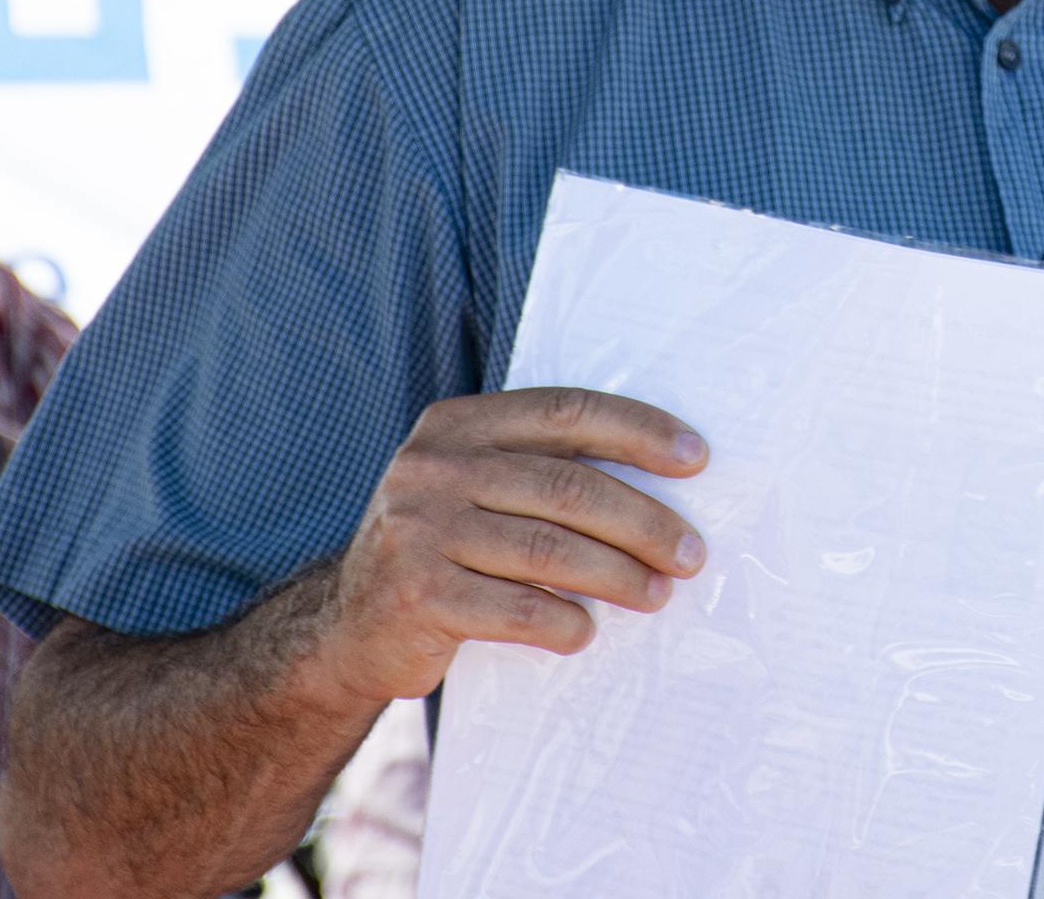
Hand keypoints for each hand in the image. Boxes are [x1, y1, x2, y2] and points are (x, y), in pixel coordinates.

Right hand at [321, 388, 709, 704]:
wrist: (348, 626)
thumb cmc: (443, 549)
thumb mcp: (474, 487)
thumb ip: (541, 469)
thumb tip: (664, 480)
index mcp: (456, 425)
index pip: (565, 412)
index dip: (638, 431)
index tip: (696, 459)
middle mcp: (433, 467)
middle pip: (567, 487)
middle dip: (643, 521)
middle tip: (690, 553)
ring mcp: (417, 529)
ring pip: (549, 550)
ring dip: (618, 576)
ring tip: (657, 593)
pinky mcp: (415, 594)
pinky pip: (513, 608)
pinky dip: (562, 623)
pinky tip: (586, 632)